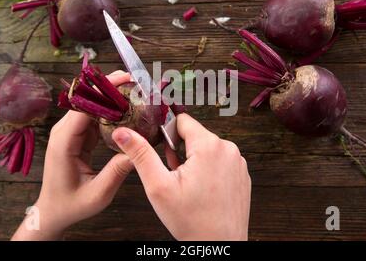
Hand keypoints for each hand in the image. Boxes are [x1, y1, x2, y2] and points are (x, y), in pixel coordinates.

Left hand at [12, 71, 132, 239]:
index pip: (83, 106)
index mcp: (64, 142)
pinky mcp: (77, 135)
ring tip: (135, 92)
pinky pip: (94, 116)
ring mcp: (70, 132)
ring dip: (112, 97)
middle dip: (110, 88)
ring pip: (91, 105)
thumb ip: (117, 171)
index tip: (126, 80)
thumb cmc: (71, 205)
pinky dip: (110, 110)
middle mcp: (64, 132)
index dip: (104, 90)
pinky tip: (127, 109)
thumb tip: (138, 149)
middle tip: (136, 83)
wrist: (54, 211)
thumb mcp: (98, 193)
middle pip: (87, 100)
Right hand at [112, 113, 250, 240]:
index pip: (182, 120)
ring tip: (187, 184)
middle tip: (173, 175)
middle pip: (195, 135)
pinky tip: (201, 189)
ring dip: (194, 160)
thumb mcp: (158, 186)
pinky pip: (220, 161)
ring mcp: (237, 162)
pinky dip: (209, 170)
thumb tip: (123, 133)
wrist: (219, 246)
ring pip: (207, 148)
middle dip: (180, 150)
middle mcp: (228, 149)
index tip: (163, 153)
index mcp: (209, 146)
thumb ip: (140, 154)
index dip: (167, 135)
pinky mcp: (242, 174)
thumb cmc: (192, 220)